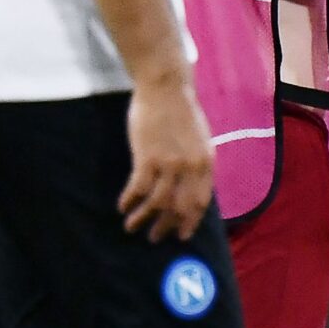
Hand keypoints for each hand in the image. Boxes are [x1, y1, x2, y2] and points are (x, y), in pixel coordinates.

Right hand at [120, 72, 215, 241]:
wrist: (166, 89)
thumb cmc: (180, 112)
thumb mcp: (198, 140)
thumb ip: (196, 164)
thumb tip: (188, 188)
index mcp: (206, 163)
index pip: (200, 202)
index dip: (189, 222)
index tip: (180, 235)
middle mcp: (191, 167)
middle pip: (180, 207)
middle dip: (166, 226)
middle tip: (155, 238)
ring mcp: (170, 163)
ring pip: (158, 202)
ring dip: (144, 219)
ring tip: (132, 227)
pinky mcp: (148, 157)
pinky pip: (138, 188)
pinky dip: (130, 201)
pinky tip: (122, 206)